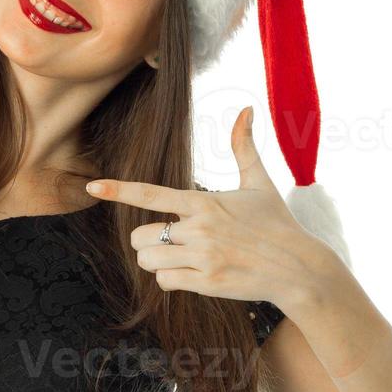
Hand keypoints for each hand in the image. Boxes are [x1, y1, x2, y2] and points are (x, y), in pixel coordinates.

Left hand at [83, 105, 343, 315]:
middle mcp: (199, 228)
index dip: (119, 190)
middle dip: (149, 240)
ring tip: (181, 257)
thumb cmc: (277, 223)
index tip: (92, 186)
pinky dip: (171, 279)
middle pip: (141, 236)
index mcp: (204, 202)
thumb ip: (244, 147)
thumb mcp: (260, 183)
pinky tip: (191, 274)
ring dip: (157, 261)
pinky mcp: (207, 282)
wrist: (299, 268)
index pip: (152, 194)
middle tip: (171, 240)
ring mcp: (203, 257)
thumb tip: (245, 109)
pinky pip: (165, 282)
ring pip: (149, 261)